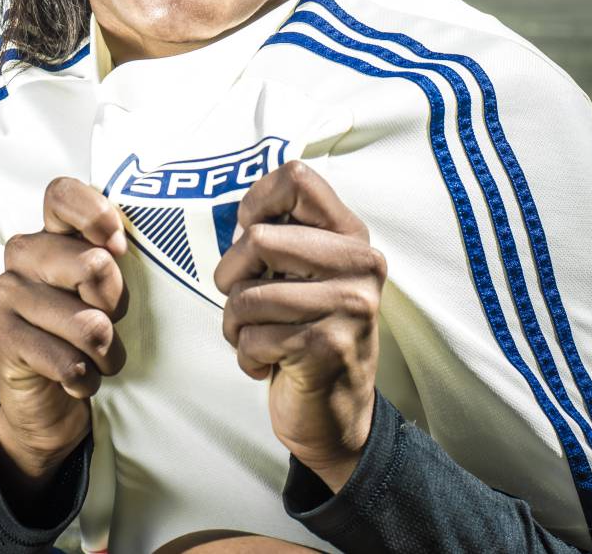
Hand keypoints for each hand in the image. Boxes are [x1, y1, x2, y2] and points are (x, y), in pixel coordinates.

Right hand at [0, 177, 128, 482]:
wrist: (51, 398)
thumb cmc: (88, 331)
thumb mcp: (108, 291)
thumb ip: (111, 261)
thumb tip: (113, 249)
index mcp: (53, 232)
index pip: (62, 194)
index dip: (96, 214)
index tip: (118, 247)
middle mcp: (24, 253)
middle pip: (92, 264)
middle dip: (115, 305)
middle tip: (109, 322)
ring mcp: (7, 292)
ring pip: (88, 323)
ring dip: (106, 353)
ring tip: (96, 358)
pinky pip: (67, 360)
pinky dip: (85, 379)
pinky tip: (76, 379)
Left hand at [213, 160, 385, 490]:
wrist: (335, 413)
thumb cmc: (301, 328)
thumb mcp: (298, 272)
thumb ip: (276, 235)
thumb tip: (238, 217)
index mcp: (350, 234)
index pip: (296, 178)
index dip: (255, 203)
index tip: (252, 236)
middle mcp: (360, 263)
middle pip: (258, 239)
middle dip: (231, 277)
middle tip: (245, 302)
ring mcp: (351, 305)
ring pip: (246, 295)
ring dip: (235, 324)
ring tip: (259, 337)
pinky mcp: (329, 347)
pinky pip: (251, 338)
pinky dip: (246, 356)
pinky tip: (271, 364)